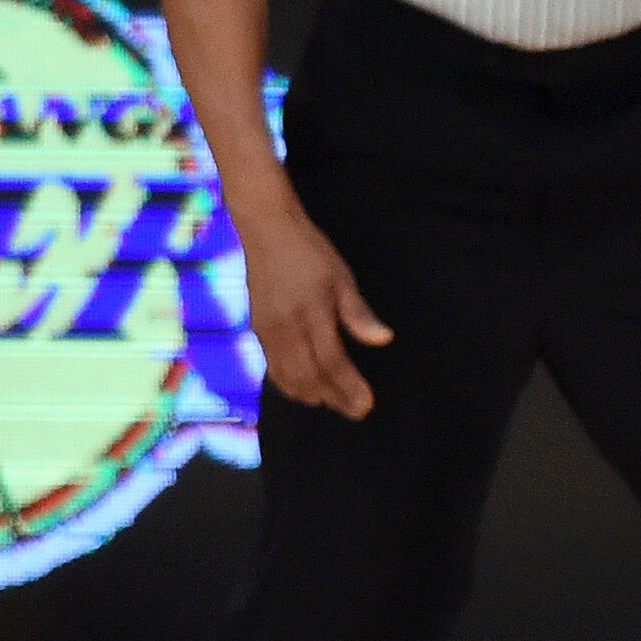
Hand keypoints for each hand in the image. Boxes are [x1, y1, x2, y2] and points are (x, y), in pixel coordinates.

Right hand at [233, 187, 391, 419]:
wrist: (265, 229)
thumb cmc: (309, 251)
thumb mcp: (342, 277)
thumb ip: (359, 314)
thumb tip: (383, 340)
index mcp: (310, 314)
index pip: (332, 363)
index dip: (349, 388)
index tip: (367, 404)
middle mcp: (285, 327)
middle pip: (310, 377)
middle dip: (335, 399)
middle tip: (358, 411)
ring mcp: (268, 331)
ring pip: (288, 378)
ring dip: (313, 396)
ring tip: (336, 404)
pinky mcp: (258, 329)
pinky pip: (273, 368)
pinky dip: (290, 386)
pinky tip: (307, 391)